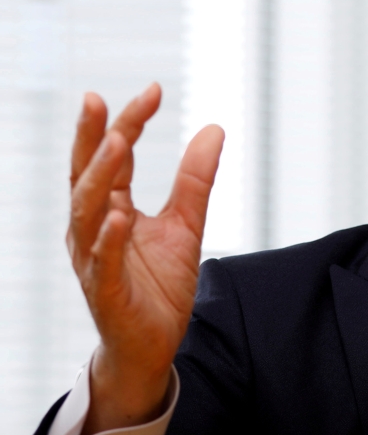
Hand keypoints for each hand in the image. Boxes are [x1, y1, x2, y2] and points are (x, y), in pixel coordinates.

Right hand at [67, 84, 223, 434]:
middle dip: (92, 137)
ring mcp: (95, 258)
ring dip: (99, 177)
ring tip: (116, 143)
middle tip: (98, 100)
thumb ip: (195, 179)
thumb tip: (213, 128)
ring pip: (87, 211)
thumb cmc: (159, 285)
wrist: (154, 344)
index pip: (115, 156)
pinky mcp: (106, 290)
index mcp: (112, 208)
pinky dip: (109, 239)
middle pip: (88, 175)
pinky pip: (103, 261)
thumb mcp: (186, 224)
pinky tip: (120, 217)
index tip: (154, 89)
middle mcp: (94, 228)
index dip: (130, 122)